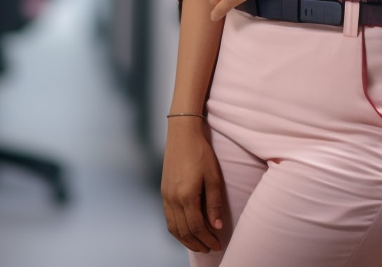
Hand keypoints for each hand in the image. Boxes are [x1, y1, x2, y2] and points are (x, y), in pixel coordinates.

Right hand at [161, 118, 224, 252]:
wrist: (182, 133)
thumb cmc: (200, 152)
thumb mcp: (213, 176)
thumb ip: (214, 203)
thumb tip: (216, 226)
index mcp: (186, 196)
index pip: (197, 227)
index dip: (208, 239)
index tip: (218, 244)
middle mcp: (173, 199)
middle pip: (184, 231)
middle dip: (197, 243)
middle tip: (210, 248)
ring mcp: (166, 195)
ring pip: (173, 227)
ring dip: (186, 239)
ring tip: (199, 244)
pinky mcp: (163, 191)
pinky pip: (168, 218)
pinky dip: (177, 229)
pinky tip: (186, 229)